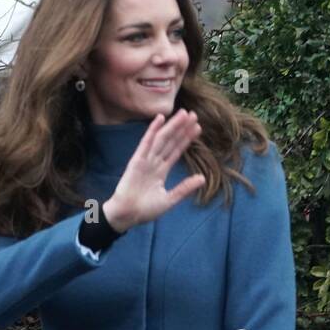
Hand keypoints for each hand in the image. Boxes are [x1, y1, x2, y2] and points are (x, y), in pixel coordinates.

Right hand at [102, 111, 205, 231]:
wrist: (126, 216)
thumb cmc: (145, 210)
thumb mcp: (169, 199)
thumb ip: (185, 188)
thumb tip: (202, 178)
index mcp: (161, 171)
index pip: (176, 151)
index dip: (186, 139)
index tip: (198, 128)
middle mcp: (154, 162)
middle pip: (171, 141)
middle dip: (182, 128)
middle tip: (194, 114)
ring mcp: (145, 160)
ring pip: (162, 139)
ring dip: (172, 126)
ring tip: (184, 113)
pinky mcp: (136, 161)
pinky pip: (145, 143)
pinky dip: (152, 130)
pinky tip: (160, 119)